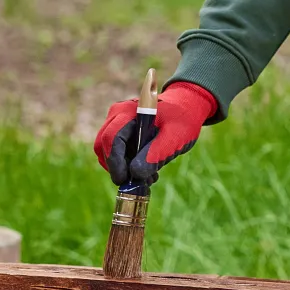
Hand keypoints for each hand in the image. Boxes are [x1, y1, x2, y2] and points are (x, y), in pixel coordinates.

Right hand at [93, 81, 217, 186]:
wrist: (186, 108)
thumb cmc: (182, 119)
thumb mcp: (175, 137)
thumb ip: (155, 154)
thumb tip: (134, 173)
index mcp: (128, 111)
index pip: (111, 138)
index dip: (115, 162)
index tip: (126, 180)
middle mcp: (117, 115)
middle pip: (103, 146)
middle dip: (117, 168)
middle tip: (139, 181)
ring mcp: (116, 123)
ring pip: (107, 152)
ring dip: (122, 168)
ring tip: (148, 176)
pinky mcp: (120, 132)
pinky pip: (115, 152)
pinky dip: (126, 165)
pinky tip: (145, 168)